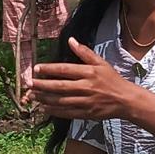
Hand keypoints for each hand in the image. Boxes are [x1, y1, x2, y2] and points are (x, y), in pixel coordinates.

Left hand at [27, 38, 143, 122]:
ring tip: (32, 96)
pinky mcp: (86, 113)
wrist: (126, 100)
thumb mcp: (101, 63)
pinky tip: (44, 108)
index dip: (49, 69)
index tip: (36, 69)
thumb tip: (71, 40)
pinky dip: (54, 111)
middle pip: (60, 86)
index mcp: (89, 72)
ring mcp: (86, 101)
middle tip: (28, 84)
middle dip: (42, 85)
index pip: (65, 69)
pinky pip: (67, 112)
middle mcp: (86, 86)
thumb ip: (84, 52)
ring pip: (61, 100)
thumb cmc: (112, 79)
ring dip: (45, 99)